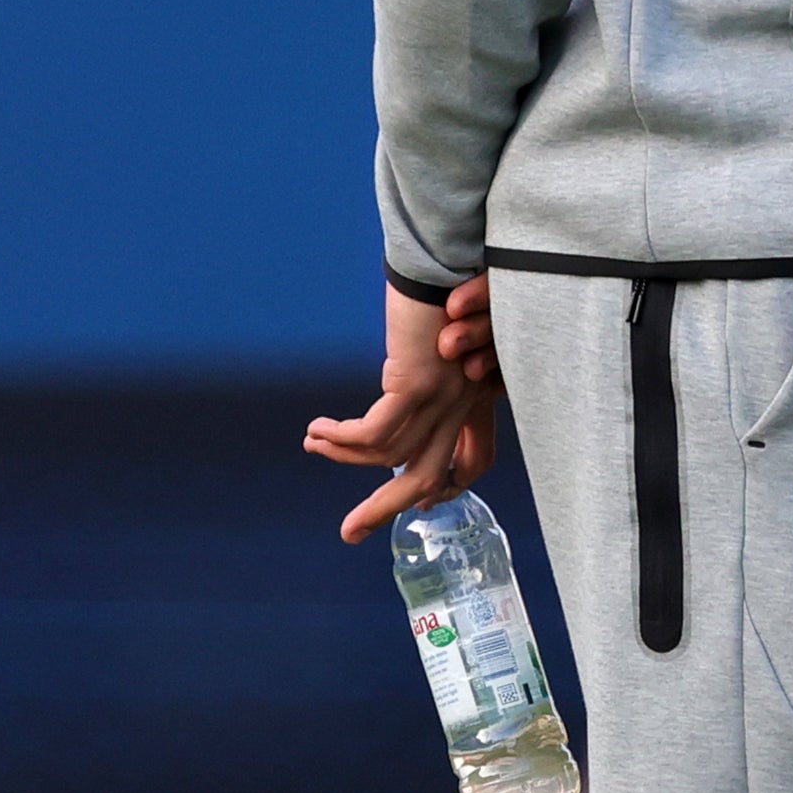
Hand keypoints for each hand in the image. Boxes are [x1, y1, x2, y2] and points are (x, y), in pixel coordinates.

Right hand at [304, 277, 503, 543]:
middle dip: (384, 508)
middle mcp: (464, 403)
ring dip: (344, 456)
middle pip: (430, 476)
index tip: (421, 500)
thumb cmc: (442, 291)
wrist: (446, 259)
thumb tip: (405, 394)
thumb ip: (434, 372)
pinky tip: (320, 428)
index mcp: (477, 394)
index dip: (449, 483)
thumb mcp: (442, 341)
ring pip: (390, 459)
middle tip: (349, 533)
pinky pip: (375, 433)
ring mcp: (442, 397)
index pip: (476, 456)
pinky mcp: (415, 384)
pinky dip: (342, 438)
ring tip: (315, 440)